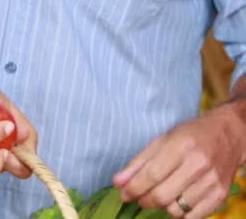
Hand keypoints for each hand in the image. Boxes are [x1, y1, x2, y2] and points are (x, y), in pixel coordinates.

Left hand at [113, 104, 245, 217]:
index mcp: (180, 146)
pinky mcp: (220, 195)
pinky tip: (176, 201)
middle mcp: (198, 165)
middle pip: (162, 196)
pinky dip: (180, 213)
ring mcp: (211, 182)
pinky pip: (193, 217)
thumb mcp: (161, 141)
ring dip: (162, 207)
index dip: (133, 188)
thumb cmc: (190, 135)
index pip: (151, 175)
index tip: (124, 194)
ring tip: (160, 195)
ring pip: (176, 209)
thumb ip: (138, 162)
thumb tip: (118, 182)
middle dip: (144, 200)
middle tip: (140, 197)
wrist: (229, 135)